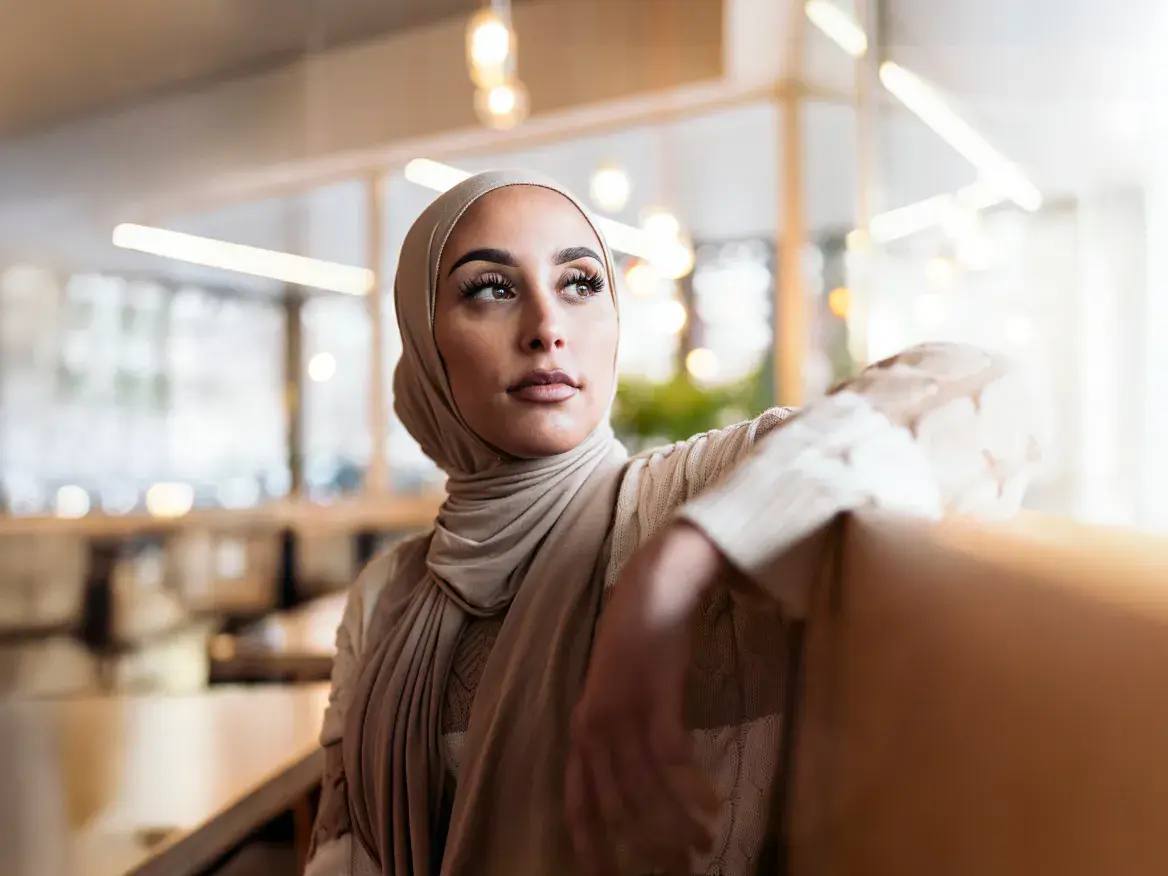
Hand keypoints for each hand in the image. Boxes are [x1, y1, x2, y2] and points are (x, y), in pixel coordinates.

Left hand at [566, 522, 728, 874]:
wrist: (656, 582)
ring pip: (647, 786)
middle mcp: (595, 725)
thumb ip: (614, 732)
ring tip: (704, 843)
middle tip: (681, 868)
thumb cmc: (636, 637)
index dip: (591, 846)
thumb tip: (630, 780)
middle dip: (649, 845)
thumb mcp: (612, 689)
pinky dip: (692, 785)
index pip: (577, 801)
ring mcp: (624, 708)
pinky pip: (672, 754)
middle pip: (618, 805)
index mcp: (581, 729)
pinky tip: (714, 803)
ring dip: (677, 822)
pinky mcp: (655, 692)